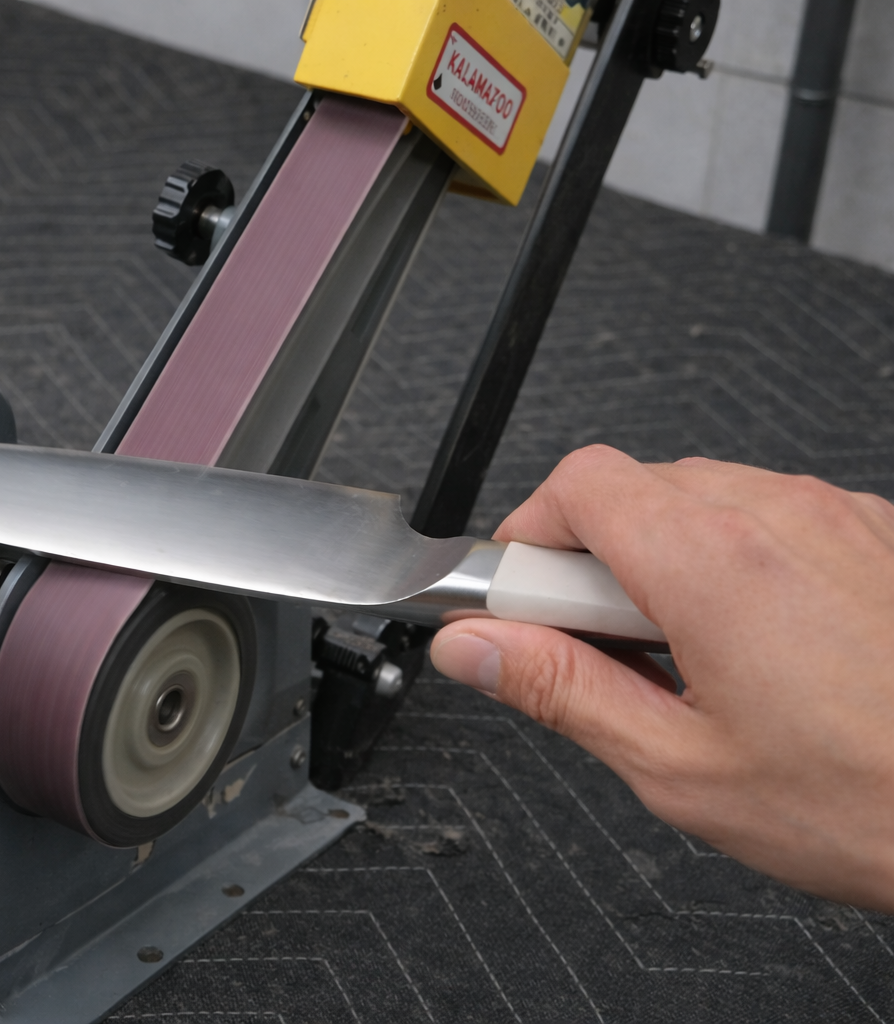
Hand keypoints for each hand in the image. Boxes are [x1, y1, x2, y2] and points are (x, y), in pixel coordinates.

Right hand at [431, 445, 893, 911]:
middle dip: (594, 560)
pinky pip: (775, 517)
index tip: (521, 605)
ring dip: (667, 560)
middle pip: (633, 488)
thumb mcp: (678, 766)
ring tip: (694, 661)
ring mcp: (839, 515)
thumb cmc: (872, 802)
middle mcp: (777, 513)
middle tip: (605, 650)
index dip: (527, 541)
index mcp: (711, 561)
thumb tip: (474, 648)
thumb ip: (559, 690)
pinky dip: (740, 562)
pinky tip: (763, 649)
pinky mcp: (881, 533)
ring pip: (703, 499)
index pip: (574, 486)